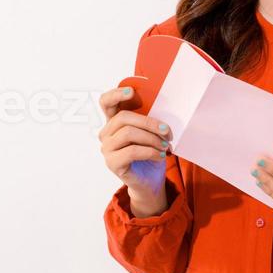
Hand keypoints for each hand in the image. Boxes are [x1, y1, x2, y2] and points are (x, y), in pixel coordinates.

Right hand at [98, 85, 173, 200]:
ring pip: (129, 133)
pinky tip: (160, 156)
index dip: (116, 94)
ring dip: (152, 138)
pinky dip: (150, 152)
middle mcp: (106, 133)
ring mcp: (107, 148)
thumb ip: (148, 119)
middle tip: (167, 131)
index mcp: (114, 121)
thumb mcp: (151, 133)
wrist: (150, 181)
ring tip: (165, 146)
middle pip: (123, 117)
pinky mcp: (112, 163)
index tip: (132, 92)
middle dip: (149, 122)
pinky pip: (132, 151)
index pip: (105, 102)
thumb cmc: (151, 154)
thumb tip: (161, 106)